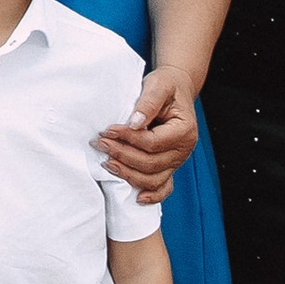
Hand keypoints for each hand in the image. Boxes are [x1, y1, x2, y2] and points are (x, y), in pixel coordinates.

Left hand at [97, 65, 199, 203]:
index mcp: (184, 131)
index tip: (108, 130)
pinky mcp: (170, 165)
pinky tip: (137, 197)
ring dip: (128, 174)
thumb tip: (133, 123)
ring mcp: (177, 160)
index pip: (152, 143)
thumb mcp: (158, 86)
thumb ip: (147, 103)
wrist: (177, 88)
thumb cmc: (168, 86)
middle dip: (122, 155)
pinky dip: (152, 195)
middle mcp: (183, 150)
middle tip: (100, 144)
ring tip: (107, 163)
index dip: (128, 139)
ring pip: (153, 179)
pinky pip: (164, 186)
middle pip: (150, 164)